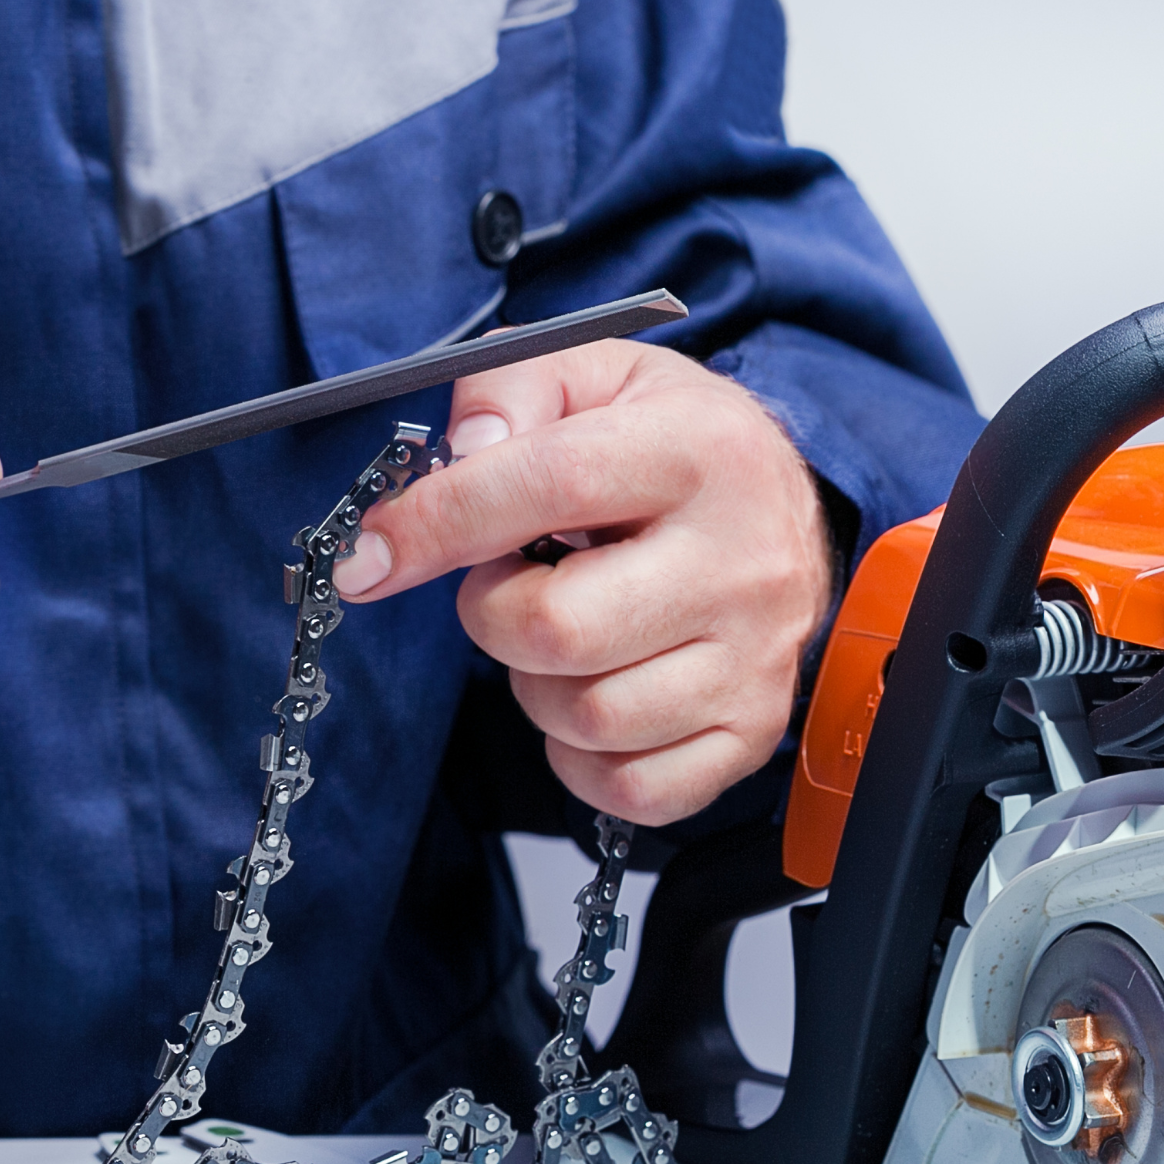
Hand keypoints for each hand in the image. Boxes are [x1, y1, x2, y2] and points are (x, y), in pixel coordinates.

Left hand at [336, 340, 830, 824]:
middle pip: (558, 629)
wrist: (790, 520)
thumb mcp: (600, 375)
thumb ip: (512, 387)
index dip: (441, 522)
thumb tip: (465, 452)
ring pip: (589, 718)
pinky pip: (633, 788)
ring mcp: (753, 660)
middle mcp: (742, 562)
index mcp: (701, 453)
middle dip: (492, 614)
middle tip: (508, 582)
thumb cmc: (679, 452)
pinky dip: (583, 760)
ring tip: (563, 636)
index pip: (553, 483)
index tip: (373, 556)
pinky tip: (591, 696)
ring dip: (536, 687)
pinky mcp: (750, 732)